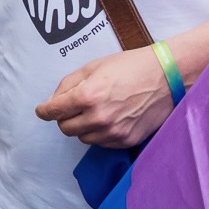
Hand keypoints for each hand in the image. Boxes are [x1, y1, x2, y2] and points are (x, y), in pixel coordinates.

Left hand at [34, 46, 173, 147]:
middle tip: (73, 106)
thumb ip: (68, 84)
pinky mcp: (125, 141)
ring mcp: (112, 132)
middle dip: (64, 117)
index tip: (42, 110)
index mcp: (87, 95)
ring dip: (82, 126)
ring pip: (82, 137)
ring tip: (96, 110)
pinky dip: (99, 132)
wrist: (166, 77)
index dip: (44, 110)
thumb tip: (53, 101)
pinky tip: (110, 117)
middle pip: (65, 128)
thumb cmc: (130, 66)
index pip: (53, 111)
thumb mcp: (94, 66)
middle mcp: (98, 118)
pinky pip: (101, 143)